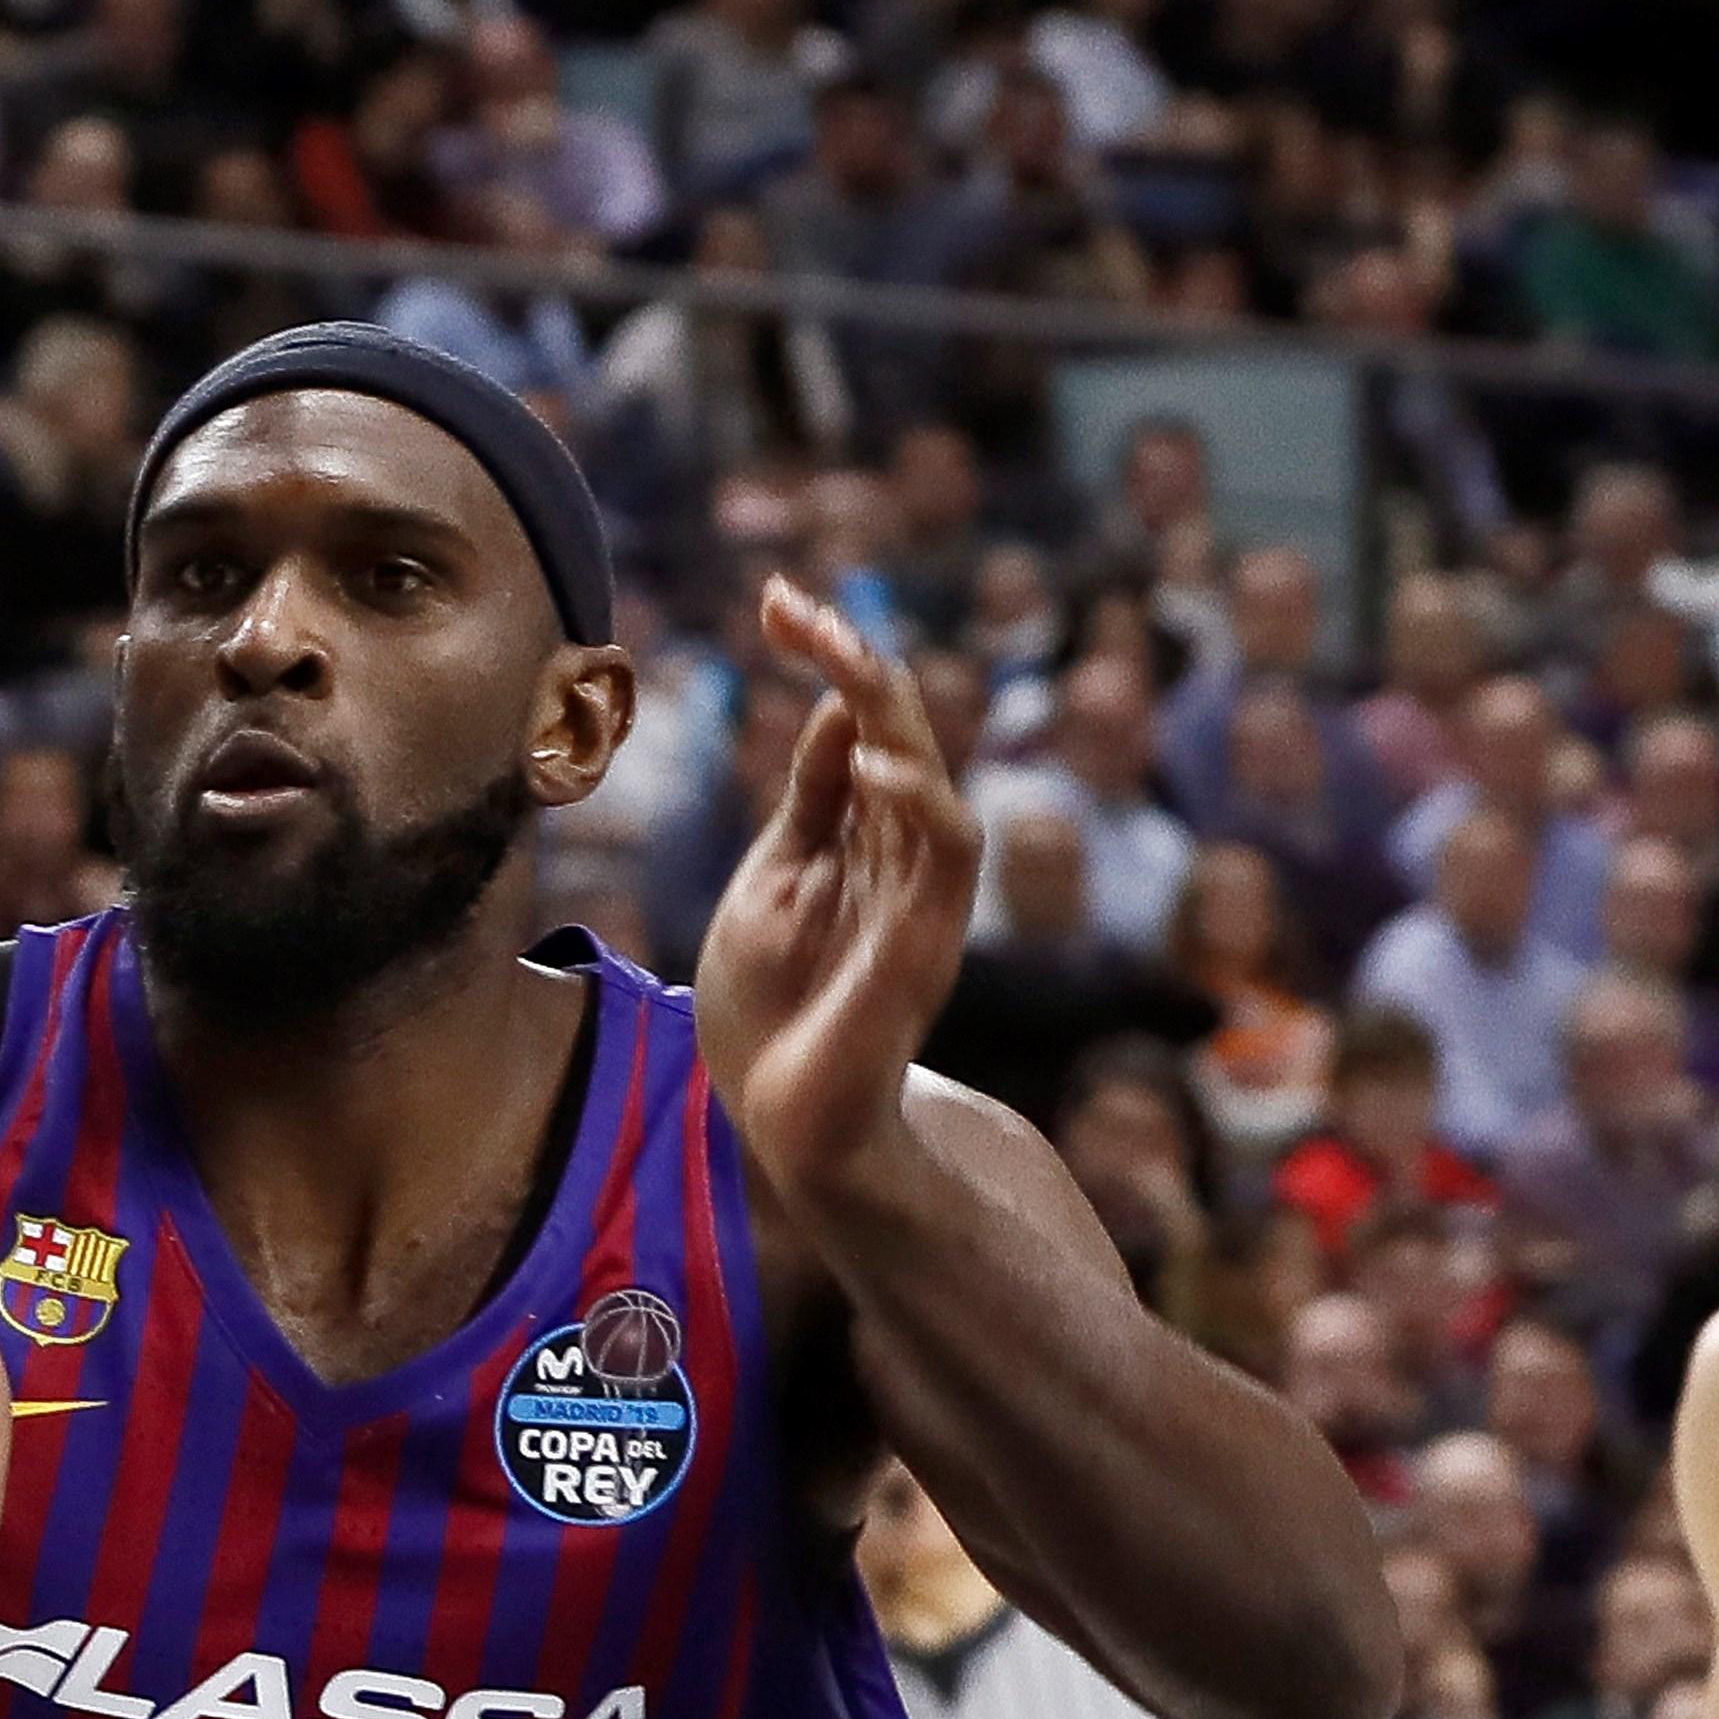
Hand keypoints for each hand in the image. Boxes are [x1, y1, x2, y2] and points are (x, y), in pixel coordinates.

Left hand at [697, 576, 976, 1214]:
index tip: (775, 600)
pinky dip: (917, 798)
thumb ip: (813, 801)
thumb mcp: (775, 878)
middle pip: (899, 731)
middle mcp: (901, 850)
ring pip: (928, 773)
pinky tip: (874, 760)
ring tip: (840, 656)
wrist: (780, 1118)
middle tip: (797, 606)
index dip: (828, 656)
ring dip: (889, 708)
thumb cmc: (774, 1008)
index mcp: (863, 831)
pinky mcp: (926, 938)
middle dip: (854, 659)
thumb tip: (839, 709)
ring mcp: (920, 892)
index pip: (860, 721)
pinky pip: (944, 851)